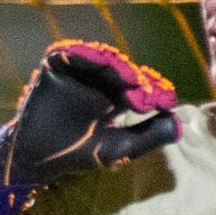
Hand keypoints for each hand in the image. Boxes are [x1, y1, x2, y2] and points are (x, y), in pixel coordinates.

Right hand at [0, 40, 178, 214]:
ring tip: (130, 79)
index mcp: (113, 97)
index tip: (165, 101)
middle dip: (137, 79)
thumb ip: (146, 137)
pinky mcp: (54, 67)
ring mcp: (75, 72)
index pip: (138, 86)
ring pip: (101, 60)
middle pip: (123, 70)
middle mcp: (97, 81)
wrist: (36, 160)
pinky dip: (84, 54)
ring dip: (117, 67)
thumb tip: (179, 126)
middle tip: (148, 92)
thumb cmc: (74, 155)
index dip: (153, 91)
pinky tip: (100, 60)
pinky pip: (71, 54)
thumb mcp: (116, 149)